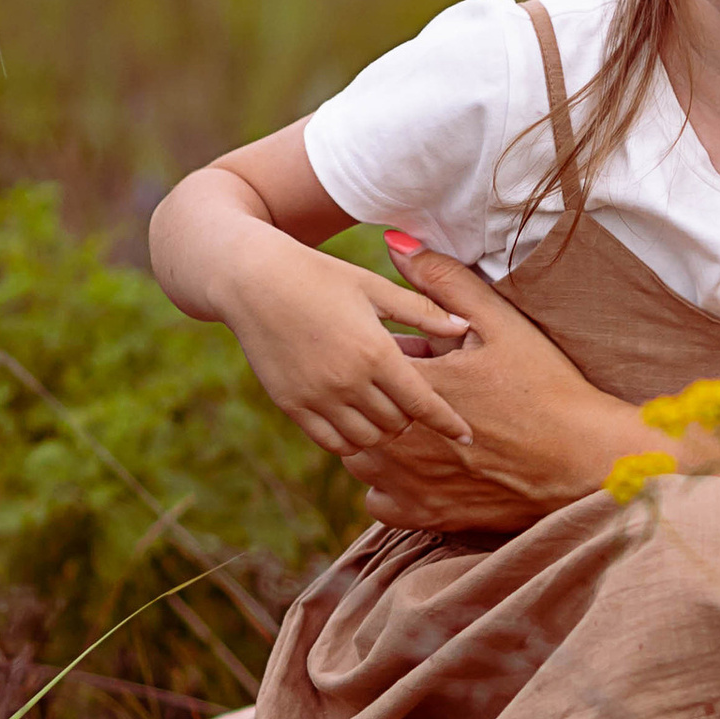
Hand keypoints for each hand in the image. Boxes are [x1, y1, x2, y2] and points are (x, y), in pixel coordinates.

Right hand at [225, 229, 473, 461]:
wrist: (252, 280)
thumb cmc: (319, 275)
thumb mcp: (373, 287)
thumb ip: (421, 311)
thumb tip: (463, 325)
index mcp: (375, 352)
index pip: (423, 403)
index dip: (449, 423)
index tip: (467, 437)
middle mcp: (347, 381)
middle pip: (398, 424)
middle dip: (412, 419)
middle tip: (414, 405)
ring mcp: (317, 397)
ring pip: (368, 439)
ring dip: (383, 431)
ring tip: (385, 412)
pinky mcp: (291, 405)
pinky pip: (332, 442)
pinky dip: (351, 439)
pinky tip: (355, 421)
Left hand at [353, 246, 644, 528]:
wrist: (584, 461)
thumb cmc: (547, 388)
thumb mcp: (502, 323)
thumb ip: (444, 282)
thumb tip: (395, 243)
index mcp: (413, 385)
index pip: (361, 362)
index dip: (377, 353)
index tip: (403, 350)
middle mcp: (399, 438)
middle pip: (353, 410)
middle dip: (372, 395)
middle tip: (411, 387)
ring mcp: (407, 482)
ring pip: (357, 456)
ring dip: (373, 439)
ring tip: (411, 425)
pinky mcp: (424, 516)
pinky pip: (377, 501)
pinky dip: (389, 485)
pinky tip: (416, 467)